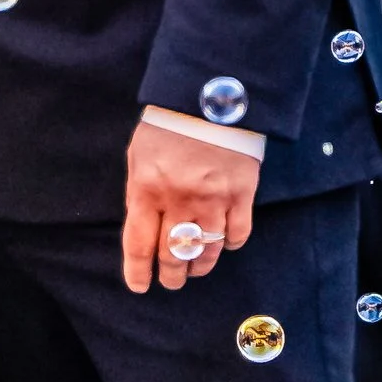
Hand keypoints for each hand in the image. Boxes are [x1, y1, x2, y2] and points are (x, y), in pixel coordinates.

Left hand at [123, 115, 260, 295]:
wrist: (212, 95)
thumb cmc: (169, 124)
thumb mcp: (140, 156)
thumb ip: (140, 192)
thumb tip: (144, 225)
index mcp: (147, 190)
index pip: (139, 244)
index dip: (139, 271)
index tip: (141, 286)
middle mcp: (180, 200)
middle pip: (174, 254)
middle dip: (171, 274)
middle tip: (171, 282)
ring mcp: (214, 199)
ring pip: (207, 250)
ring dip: (200, 267)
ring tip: (195, 271)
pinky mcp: (242, 194)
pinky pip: (237, 234)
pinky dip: (230, 245)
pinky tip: (224, 244)